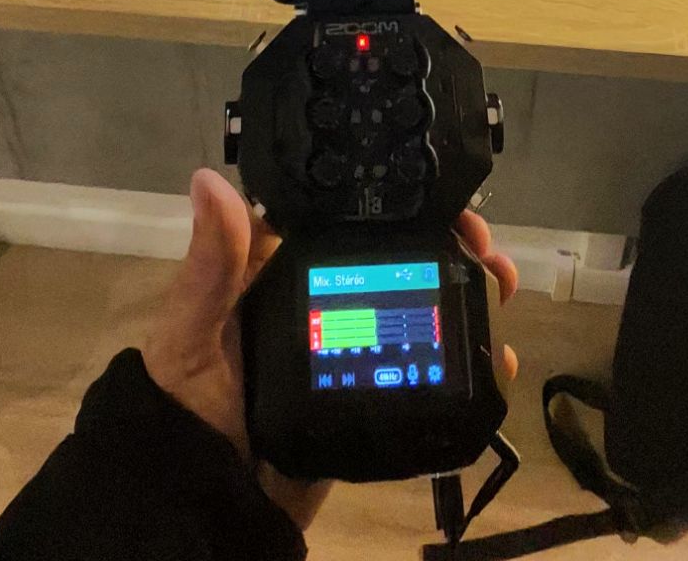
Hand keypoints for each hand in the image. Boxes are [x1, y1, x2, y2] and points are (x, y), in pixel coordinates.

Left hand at [142, 169, 519, 532]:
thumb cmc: (187, 408)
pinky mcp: (366, 396)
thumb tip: (210, 180)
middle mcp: (314, 300)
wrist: (205, 508)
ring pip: (415, 306)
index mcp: (271, 271)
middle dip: (444, 243)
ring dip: (463, 290)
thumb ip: (209, 267)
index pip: (339, 218)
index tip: (438, 194)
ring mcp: (344, 350)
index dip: (390, 199)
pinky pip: (420, 369)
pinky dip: (462, 358)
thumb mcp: (193, 333)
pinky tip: (496, 352)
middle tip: (484, 247)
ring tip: (500, 286)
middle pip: (391, 257)